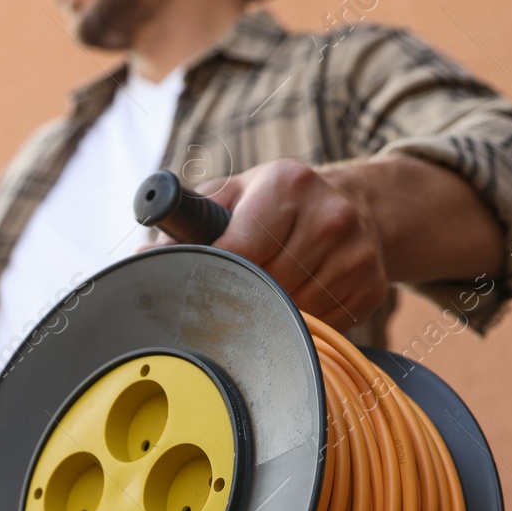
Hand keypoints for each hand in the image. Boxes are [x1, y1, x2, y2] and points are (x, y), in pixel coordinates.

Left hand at [161, 159, 387, 326]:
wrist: (360, 207)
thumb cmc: (279, 204)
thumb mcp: (236, 195)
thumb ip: (188, 223)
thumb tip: (140, 258)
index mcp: (288, 185)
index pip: (238, 249)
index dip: (211, 276)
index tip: (194, 290)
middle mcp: (329, 215)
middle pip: (264, 286)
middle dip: (238, 298)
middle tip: (223, 302)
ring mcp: (355, 253)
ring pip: (292, 312)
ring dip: (268, 316)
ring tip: (260, 299)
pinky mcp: (370, 286)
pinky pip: (320, 325)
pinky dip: (300, 324)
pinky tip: (295, 304)